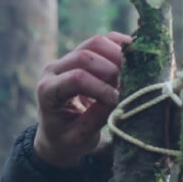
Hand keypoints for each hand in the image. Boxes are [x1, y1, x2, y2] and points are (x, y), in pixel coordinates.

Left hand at [34, 32, 132, 167]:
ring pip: (95, 43)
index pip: (76, 78)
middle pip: (85, 55)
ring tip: (132, 74)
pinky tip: (135, 58)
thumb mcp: (79, 138)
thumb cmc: (66, 140)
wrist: (57, 135)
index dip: (101, 87)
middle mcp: (54, 69)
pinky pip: (103, 41)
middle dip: (111, 70)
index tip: (117, 101)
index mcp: (47, 91)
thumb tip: (121, 97)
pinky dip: (120, 46)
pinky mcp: (82, 54)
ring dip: (118, 55)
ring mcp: (67, 59)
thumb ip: (97, 117)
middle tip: (126, 86)